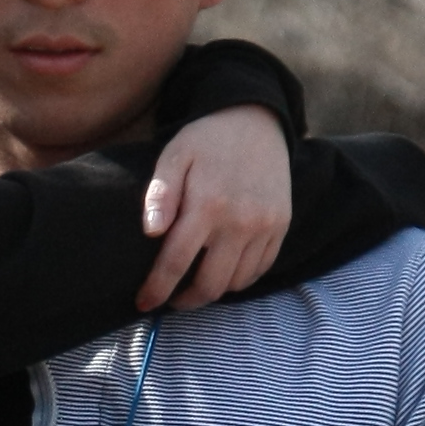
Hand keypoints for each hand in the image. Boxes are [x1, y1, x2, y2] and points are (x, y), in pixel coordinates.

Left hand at [139, 107, 291, 312]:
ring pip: (236, 283)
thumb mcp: (174, 155)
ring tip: (194, 282)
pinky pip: (259, 270)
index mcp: (207, 204)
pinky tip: (221, 269)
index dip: (157, 289)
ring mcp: (265, 226)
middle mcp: (240, 221)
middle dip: (185, 300)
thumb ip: (160, 194)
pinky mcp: (281, 226)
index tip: (143, 304)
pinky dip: (238, 279)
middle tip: (170, 298)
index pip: (176, 263)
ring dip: (212, 291)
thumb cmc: (206, 140)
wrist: (257, 121)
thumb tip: (151, 233)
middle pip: (210, 284)